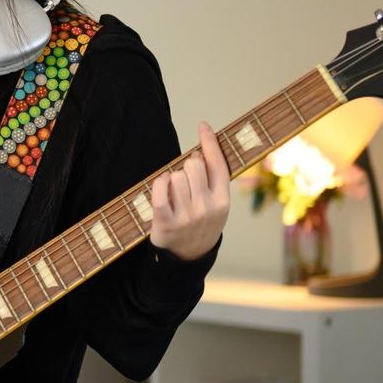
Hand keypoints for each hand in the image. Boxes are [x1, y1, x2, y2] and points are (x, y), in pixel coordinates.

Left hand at [149, 120, 229, 260]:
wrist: (190, 257)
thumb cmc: (201, 222)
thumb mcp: (216, 204)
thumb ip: (212, 180)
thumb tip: (200, 150)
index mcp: (223, 201)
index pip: (218, 164)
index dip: (209, 142)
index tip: (203, 125)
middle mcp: (207, 208)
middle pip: (193, 165)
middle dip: (186, 166)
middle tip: (185, 178)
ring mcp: (187, 217)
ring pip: (175, 176)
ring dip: (171, 178)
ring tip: (174, 192)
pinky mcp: (166, 224)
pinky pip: (159, 191)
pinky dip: (159, 183)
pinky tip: (162, 184)